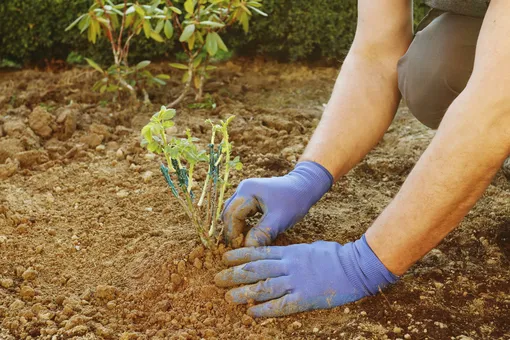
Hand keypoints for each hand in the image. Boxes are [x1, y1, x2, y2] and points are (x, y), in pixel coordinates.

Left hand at [215, 235, 397, 316]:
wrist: (355, 266)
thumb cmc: (335, 256)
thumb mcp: (310, 248)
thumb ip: (293, 253)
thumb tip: (281, 254)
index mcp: (290, 252)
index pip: (259, 252)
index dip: (239, 255)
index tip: (224, 258)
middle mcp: (288, 265)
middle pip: (255, 269)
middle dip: (234, 274)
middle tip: (218, 278)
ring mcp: (296, 281)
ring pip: (264, 286)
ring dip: (244, 292)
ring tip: (229, 297)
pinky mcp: (305, 297)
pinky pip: (281, 305)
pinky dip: (265, 309)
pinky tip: (252, 313)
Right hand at [222, 161, 332, 246]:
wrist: (305, 186)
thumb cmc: (294, 201)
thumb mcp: (280, 219)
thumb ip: (263, 233)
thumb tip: (247, 249)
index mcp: (247, 191)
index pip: (232, 216)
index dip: (234, 234)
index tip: (240, 249)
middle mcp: (243, 189)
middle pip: (228, 214)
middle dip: (232, 232)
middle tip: (239, 249)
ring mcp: (245, 191)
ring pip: (232, 213)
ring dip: (236, 228)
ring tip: (243, 242)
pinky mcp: (249, 196)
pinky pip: (239, 212)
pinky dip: (241, 224)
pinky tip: (249, 234)